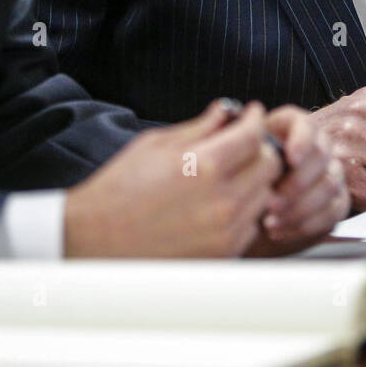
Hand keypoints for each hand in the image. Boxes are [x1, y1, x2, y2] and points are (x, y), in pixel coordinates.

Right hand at [64, 100, 281, 256]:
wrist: (96, 239)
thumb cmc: (120, 189)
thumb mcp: (156, 145)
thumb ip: (199, 127)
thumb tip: (227, 112)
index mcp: (204, 165)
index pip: (253, 135)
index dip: (255, 119)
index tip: (252, 114)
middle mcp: (221, 200)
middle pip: (269, 165)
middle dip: (259, 148)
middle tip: (243, 144)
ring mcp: (225, 231)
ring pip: (264, 195)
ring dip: (253, 181)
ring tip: (228, 176)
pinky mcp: (223, 254)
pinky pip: (251, 225)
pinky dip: (243, 211)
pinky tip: (219, 205)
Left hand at [243, 106, 349, 255]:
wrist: (238, 216)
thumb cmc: (231, 182)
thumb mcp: (226, 159)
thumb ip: (232, 141)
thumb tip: (234, 125)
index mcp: (289, 128)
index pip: (305, 124)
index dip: (301, 139)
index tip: (290, 158)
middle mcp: (315, 147)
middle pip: (321, 155)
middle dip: (296, 182)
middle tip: (271, 202)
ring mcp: (329, 174)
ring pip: (329, 185)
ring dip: (298, 207)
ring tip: (270, 221)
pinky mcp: (335, 203)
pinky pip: (333, 212)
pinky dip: (305, 224)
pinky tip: (279, 231)